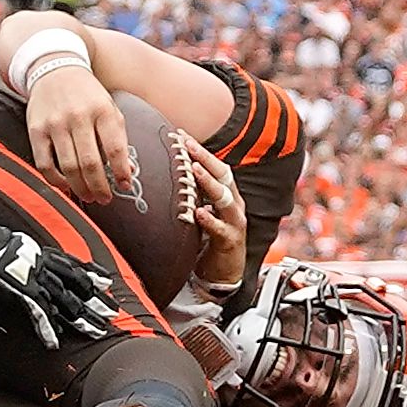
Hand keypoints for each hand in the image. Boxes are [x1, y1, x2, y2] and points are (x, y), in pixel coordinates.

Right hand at [0, 145, 117, 348]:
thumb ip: (10, 254)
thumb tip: (8, 261)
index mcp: (34, 250)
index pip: (69, 263)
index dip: (89, 274)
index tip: (107, 283)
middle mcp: (37, 260)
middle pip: (74, 283)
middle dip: (94, 300)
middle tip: (113, 315)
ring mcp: (27, 273)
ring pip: (63, 298)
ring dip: (80, 317)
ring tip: (97, 332)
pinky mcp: (14, 286)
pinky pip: (36, 310)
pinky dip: (46, 328)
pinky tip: (54, 343)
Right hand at [25, 61, 133, 204]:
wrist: (54, 68)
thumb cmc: (87, 94)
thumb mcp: (109, 108)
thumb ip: (118, 138)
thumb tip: (128, 172)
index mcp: (102, 110)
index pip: (115, 149)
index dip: (122, 172)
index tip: (125, 186)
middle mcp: (78, 116)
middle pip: (90, 163)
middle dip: (100, 187)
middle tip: (105, 198)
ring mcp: (55, 123)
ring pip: (68, 167)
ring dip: (80, 188)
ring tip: (88, 196)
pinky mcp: (36, 129)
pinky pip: (44, 163)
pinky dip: (56, 180)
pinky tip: (66, 184)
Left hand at [181, 134, 247, 293]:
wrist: (223, 272)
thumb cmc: (211, 236)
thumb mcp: (202, 208)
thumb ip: (193, 191)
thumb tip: (172, 169)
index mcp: (227, 194)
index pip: (216, 166)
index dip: (200, 150)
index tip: (182, 134)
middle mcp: (234, 205)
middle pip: (223, 176)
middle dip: (205, 158)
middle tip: (187, 144)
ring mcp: (234, 222)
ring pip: (225, 198)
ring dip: (209, 182)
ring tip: (194, 170)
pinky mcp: (230, 241)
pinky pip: (220, 229)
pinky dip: (210, 220)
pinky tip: (198, 213)